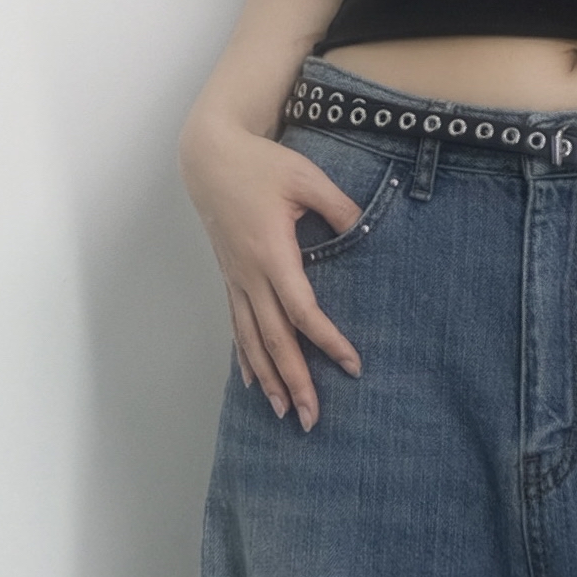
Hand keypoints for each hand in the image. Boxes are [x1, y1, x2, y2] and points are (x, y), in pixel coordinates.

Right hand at [178, 112, 364, 430]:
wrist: (209, 157)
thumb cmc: (260, 164)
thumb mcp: (306, 177)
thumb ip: (339, 206)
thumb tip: (367, 229)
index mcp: (271, 253)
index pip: (302, 310)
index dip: (326, 341)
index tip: (352, 365)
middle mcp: (249, 275)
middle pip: (274, 339)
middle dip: (294, 381)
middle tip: (312, 418)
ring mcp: (236, 279)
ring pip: (252, 340)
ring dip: (269, 379)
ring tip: (283, 413)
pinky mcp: (230, 277)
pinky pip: (238, 325)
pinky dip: (247, 356)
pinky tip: (254, 381)